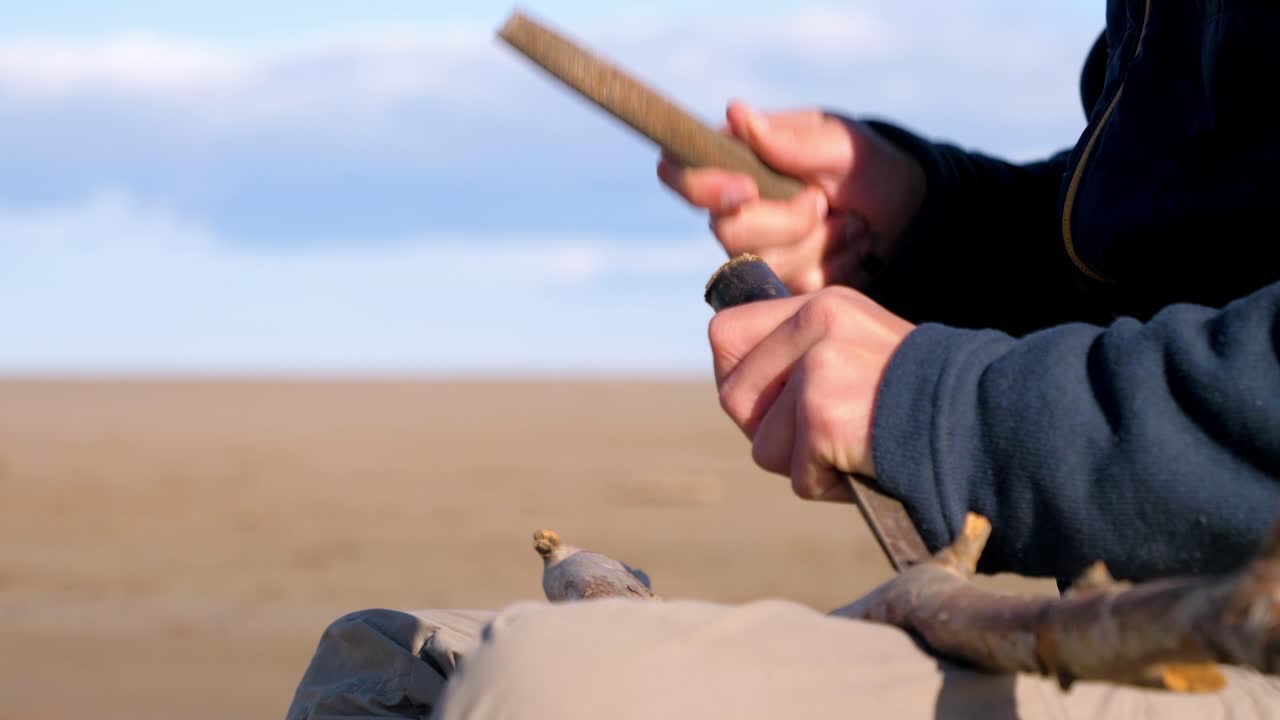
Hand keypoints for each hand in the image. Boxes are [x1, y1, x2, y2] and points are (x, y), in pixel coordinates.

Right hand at [658, 100, 925, 293]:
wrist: (911, 215)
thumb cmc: (871, 166)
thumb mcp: (843, 144)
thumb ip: (792, 139)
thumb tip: (735, 114)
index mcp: (738, 161)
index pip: (682, 174)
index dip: (701, 186)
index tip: (745, 189)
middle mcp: (736, 208)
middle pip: (726, 231)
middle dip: (786, 220)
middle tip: (825, 201)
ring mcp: (757, 249)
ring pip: (764, 261)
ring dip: (818, 241)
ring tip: (849, 221)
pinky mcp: (783, 283)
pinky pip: (794, 285)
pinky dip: (833, 264)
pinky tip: (850, 246)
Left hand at [709, 286, 913, 500]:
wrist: (988, 425)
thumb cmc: (923, 402)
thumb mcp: (860, 351)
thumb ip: (804, 357)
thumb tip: (738, 392)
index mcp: (820, 306)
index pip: (725, 335)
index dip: (739, 380)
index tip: (772, 404)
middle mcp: (815, 324)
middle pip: (733, 396)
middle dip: (768, 432)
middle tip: (819, 437)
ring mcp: (817, 369)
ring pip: (762, 446)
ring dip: (803, 465)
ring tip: (854, 448)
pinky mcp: (823, 415)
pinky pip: (798, 476)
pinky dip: (829, 487)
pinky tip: (867, 465)